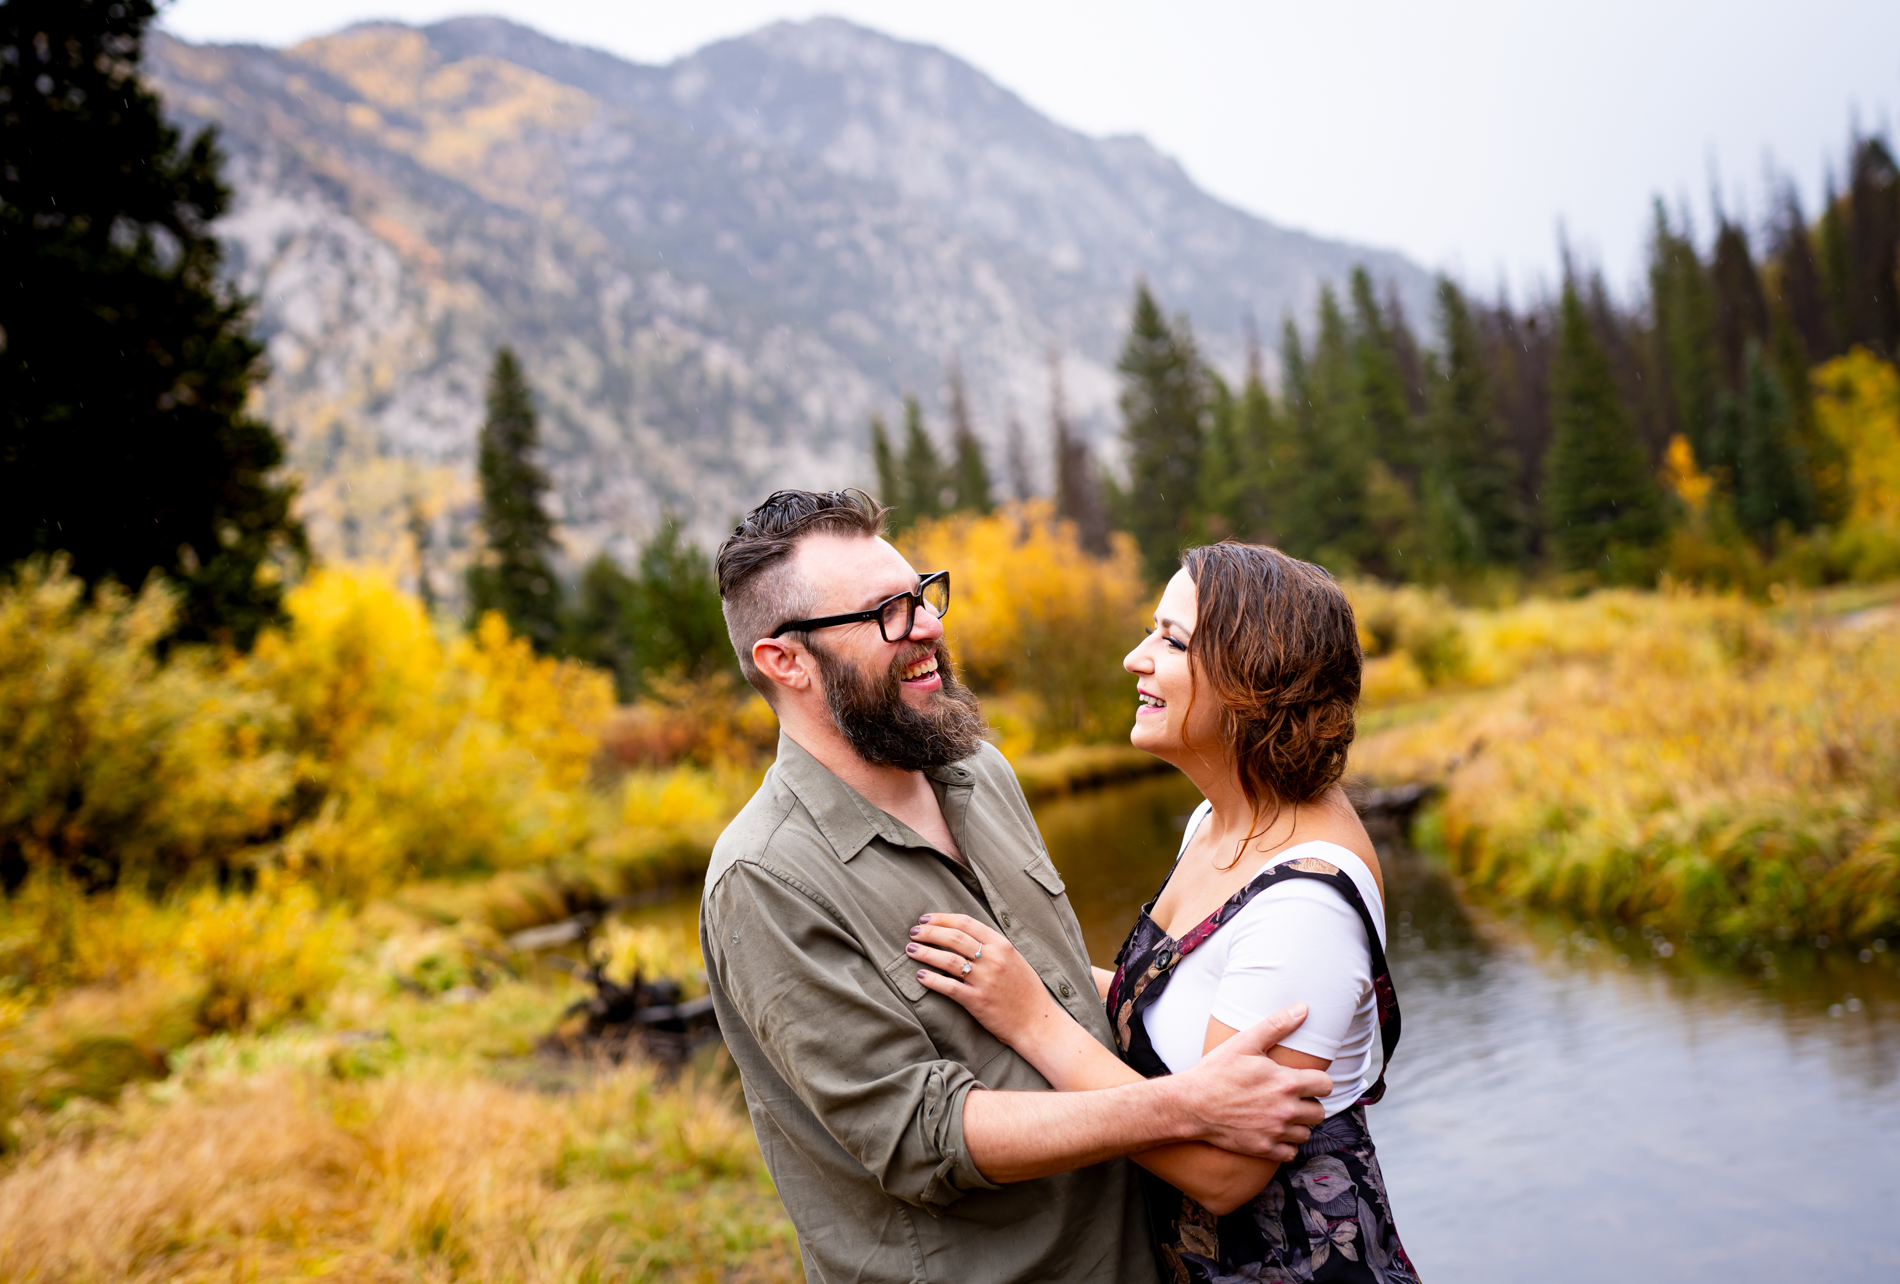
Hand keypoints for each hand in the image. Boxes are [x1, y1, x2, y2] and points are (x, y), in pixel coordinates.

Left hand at [910, 912, 1060, 1046]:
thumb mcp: (1014, 959)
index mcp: (1002, 945)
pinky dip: (931, 980)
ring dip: (925, 953)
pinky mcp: (977, 1001)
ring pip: (947, 960)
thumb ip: (992, 946)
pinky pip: (948, 987)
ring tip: (910, 950)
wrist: (1037, 1022)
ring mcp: (985, 980)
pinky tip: (920, 976)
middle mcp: (993, 959)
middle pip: (953, 938)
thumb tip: (964, 935)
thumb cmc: (1026, 991)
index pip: (966, 923)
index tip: (925, 919)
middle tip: (913, 932)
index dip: (942, 918)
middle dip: (929, 932)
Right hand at [1171, 1004, 1331, 1162]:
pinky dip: (1286, 1145)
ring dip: (1298, 1124)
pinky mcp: (1264, 1149)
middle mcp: (1286, 1110)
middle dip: (1309, 1103)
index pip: (1326, 1085)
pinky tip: (1273, 1131)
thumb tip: (1303, 1009)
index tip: (1305, 1080)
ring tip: (1281, 1113)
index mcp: (1286, 1083)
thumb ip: (1277, 1025)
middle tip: (1291, 1096)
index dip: (1318, 1081)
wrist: (1192, 1104)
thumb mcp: (1245, 1042)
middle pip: (1319, 1111)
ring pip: (1306, 1133)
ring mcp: (1276, 1132)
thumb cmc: (1217, 1071)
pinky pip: (1291, 1153)